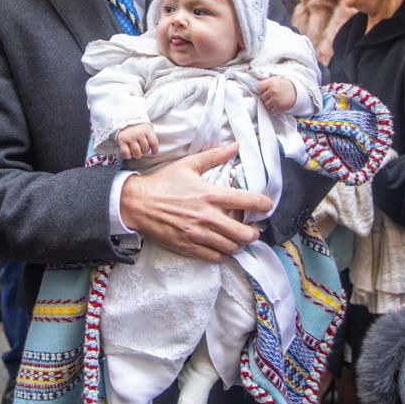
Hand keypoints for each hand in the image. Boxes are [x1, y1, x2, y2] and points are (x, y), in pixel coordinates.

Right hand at [117, 123, 158, 159]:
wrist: (125, 120)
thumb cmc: (139, 127)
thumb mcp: (147, 128)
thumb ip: (151, 137)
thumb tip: (154, 151)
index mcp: (147, 130)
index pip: (154, 143)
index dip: (155, 150)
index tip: (154, 153)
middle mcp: (138, 133)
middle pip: (145, 148)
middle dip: (145, 151)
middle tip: (142, 150)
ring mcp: (130, 137)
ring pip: (137, 152)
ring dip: (138, 155)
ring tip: (137, 153)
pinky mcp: (122, 140)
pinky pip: (126, 152)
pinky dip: (128, 155)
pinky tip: (129, 154)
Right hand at [119, 143, 269, 261]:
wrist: (137, 203)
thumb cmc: (163, 182)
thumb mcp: (188, 164)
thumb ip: (214, 155)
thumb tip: (235, 146)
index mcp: (211, 195)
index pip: (248, 201)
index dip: (264, 204)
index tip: (267, 205)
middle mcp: (208, 217)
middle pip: (245, 233)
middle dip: (254, 232)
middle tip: (253, 228)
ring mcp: (198, 234)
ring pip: (232, 247)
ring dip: (239, 244)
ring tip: (239, 238)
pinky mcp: (188, 246)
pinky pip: (214, 257)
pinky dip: (223, 254)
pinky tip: (222, 247)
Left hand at [257, 76, 295, 112]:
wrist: (296, 91)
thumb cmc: (283, 85)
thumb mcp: (275, 79)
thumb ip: (265, 82)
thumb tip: (253, 86)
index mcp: (271, 83)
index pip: (258, 88)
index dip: (261, 90)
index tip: (265, 90)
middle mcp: (273, 91)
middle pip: (262, 97)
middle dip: (265, 97)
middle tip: (272, 95)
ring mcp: (276, 99)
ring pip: (265, 105)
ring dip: (269, 104)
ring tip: (275, 99)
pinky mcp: (279, 107)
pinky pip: (271, 110)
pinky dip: (273, 109)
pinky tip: (278, 104)